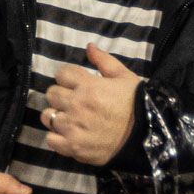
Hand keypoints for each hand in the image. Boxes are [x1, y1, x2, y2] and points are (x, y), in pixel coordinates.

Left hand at [43, 45, 140, 166]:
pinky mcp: (72, 147)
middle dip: (61, 94)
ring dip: (56, 115)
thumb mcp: (124, 77)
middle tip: (73, 100)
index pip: (61, 73)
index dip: (67, 76)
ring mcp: (73, 128)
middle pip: (51, 93)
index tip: (75, 83)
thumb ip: (104, 60)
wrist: (146, 137)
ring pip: (47, 116)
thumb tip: (88, 46)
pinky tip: (68, 134)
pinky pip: (50, 139)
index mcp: (88, 85)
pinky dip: (57, 137)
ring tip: (69, 118)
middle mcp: (77, 105)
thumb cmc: (136, 104)